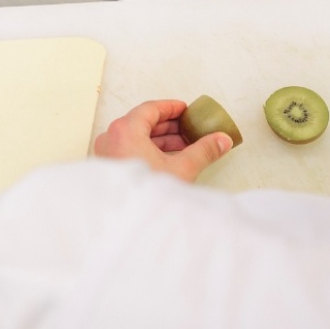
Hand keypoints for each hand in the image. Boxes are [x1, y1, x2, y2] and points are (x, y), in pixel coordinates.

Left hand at [93, 99, 232, 181]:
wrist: (128, 220)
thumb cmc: (147, 193)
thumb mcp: (182, 169)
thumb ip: (203, 151)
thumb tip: (222, 140)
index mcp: (125, 130)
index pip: (150, 108)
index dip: (171, 108)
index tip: (186, 109)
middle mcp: (111, 137)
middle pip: (142, 122)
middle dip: (169, 126)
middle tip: (190, 128)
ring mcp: (107, 152)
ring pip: (136, 137)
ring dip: (161, 139)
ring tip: (185, 145)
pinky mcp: (108, 166)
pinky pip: (130, 149)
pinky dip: (149, 149)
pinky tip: (169, 159)